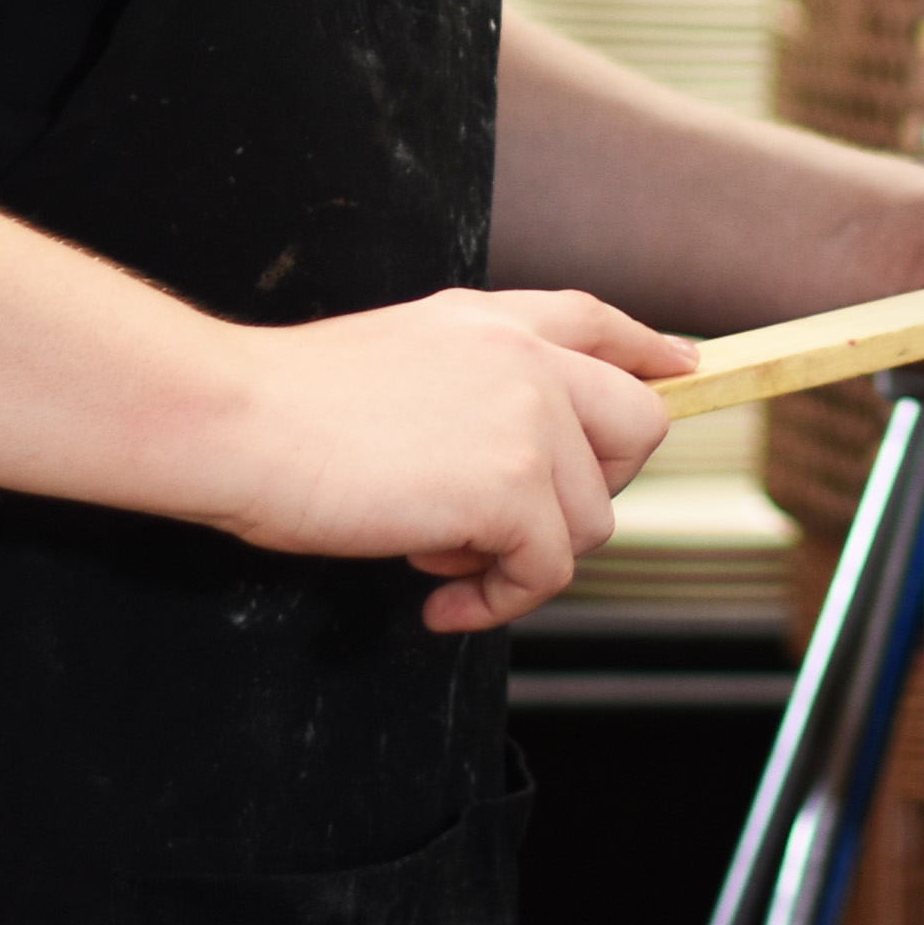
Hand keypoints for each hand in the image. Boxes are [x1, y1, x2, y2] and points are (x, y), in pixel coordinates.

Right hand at [206, 288, 695, 632]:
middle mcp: (529, 359)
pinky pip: (546, 571)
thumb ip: (471, 380)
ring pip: (591, 520)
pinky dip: (497, 603)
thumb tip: (508, 446)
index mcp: (495, 320)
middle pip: (636, 426)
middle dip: (592, 489)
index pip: (601, 322)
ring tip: (436, 556)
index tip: (681, 370)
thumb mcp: (400, 356)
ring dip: (521, 557)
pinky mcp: (514, 490)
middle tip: (514, 526)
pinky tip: (440, 604)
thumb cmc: (289, 404)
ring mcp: (529, 421)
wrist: (242, 422)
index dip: (650, 350)